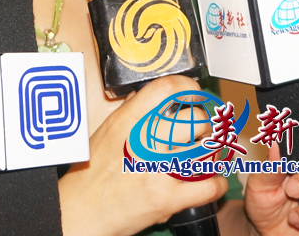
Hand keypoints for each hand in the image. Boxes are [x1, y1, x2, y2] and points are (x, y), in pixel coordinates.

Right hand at [59, 75, 228, 235]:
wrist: (82, 210)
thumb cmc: (91, 171)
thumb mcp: (106, 130)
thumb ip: (129, 111)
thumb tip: (144, 96)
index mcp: (129, 120)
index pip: (167, 89)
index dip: (188, 87)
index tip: (194, 92)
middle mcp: (144, 141)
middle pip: (195, 119)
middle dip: (203, 123)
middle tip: (201, 128)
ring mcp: (157, 170)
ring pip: (206, 150)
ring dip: (212, 151)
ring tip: (206, 151)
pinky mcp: (167, 199)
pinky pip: (208, 186)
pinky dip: (215, 182)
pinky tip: (210, 179)